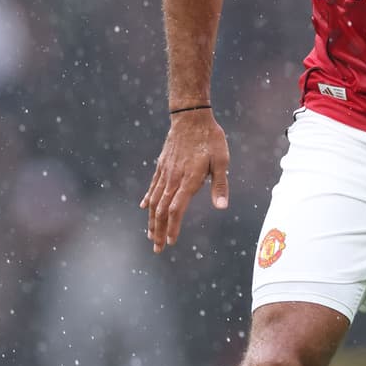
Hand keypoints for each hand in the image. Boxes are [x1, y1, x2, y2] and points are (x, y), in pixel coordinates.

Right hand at [140, 111, 230, 251]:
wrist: (190, 116)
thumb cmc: (210, 138)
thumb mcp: (222, 161)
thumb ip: (220, 185)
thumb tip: (222, 207)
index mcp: (188, 180)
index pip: (176, 209)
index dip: (173, 227)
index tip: (171, 242)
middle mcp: (173, 179)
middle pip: (162, 210)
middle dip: (159, 231)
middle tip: (157, 249)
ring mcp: (165, 172)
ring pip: (154, 201)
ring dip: (151, 220)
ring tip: (150, 235)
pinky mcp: (162, 166)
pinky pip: (152, 186)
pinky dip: (147, 200)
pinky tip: (143, 208)